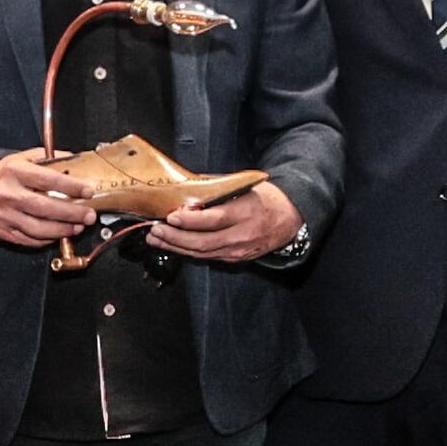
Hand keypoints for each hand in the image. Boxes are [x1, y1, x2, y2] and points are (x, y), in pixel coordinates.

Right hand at [0, 148, 92, 248]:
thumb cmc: (2, 175)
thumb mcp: (21, 159)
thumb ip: (47, 159)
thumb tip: (73, 161)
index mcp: (15, 172)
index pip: (47, 180)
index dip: (71, 186)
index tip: (87, 191)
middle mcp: (9, 194)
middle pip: (45, 207)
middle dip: (72, 213)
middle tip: (89, 215)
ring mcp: (6, 215)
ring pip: (38, 228)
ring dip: (62, 230)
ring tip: (77, 227)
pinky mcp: (4, 231)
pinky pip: (29, 240)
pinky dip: (46, 239)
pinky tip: (58, 235)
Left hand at [148, 179, 304, 264]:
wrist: (291, 219)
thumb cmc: (266, 198)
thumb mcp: (245, 187)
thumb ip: (216, 189)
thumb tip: (186, 188)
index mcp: (245, 212)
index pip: (214, 220)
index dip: (190, 220)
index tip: (171, 216)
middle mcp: (242, 235)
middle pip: (203, 242)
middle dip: (175, 238)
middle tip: (154, 231)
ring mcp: (239, 250)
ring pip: (202, 253)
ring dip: (176, 247)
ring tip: (156, 239)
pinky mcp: (236, 258)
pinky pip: (209, 256)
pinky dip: (189, 252)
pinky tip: (174, 245)